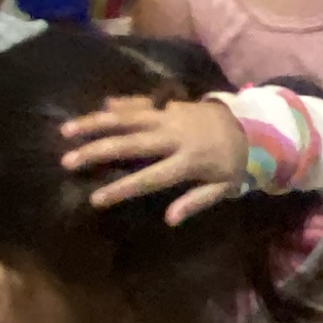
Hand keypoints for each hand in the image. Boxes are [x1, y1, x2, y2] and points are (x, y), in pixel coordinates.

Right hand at [60, 97, 253, 222]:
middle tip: (67, 160)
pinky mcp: (171, 104)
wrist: (255, 124)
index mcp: (189, 161)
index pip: (150, 178)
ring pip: (128, 117)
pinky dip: (121, 104)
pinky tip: (99, 106)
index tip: (95, 198)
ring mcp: (171, 116)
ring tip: (67, 130)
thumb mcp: (224, 188)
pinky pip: (141, 103)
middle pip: (130, 143)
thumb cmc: (235, 163)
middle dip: (97, 151)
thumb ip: (196, 201)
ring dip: (96, 122)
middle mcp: (175, 136)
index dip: (122, 189)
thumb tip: (169, 219)